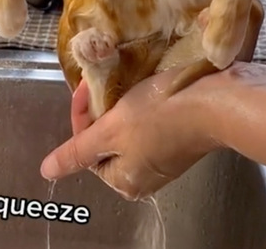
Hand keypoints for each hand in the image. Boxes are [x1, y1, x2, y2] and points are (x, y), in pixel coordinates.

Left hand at [40, 67, 219, 199]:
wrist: (218, 100)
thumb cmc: (162, 114)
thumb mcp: (111, 130)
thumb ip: (77, 151)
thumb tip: (47, 172)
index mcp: (124, 181)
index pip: (87, 151)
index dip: (82, 118)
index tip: (87, 87)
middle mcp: (147, 176)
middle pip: (110, 143)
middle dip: (105, 113)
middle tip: (105, 85)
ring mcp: (169, 158)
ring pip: (133, 131)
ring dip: (126, 107)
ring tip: (128, 84)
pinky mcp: (187, 139)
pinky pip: (158, 124)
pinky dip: (149, 107)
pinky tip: (152, 90)